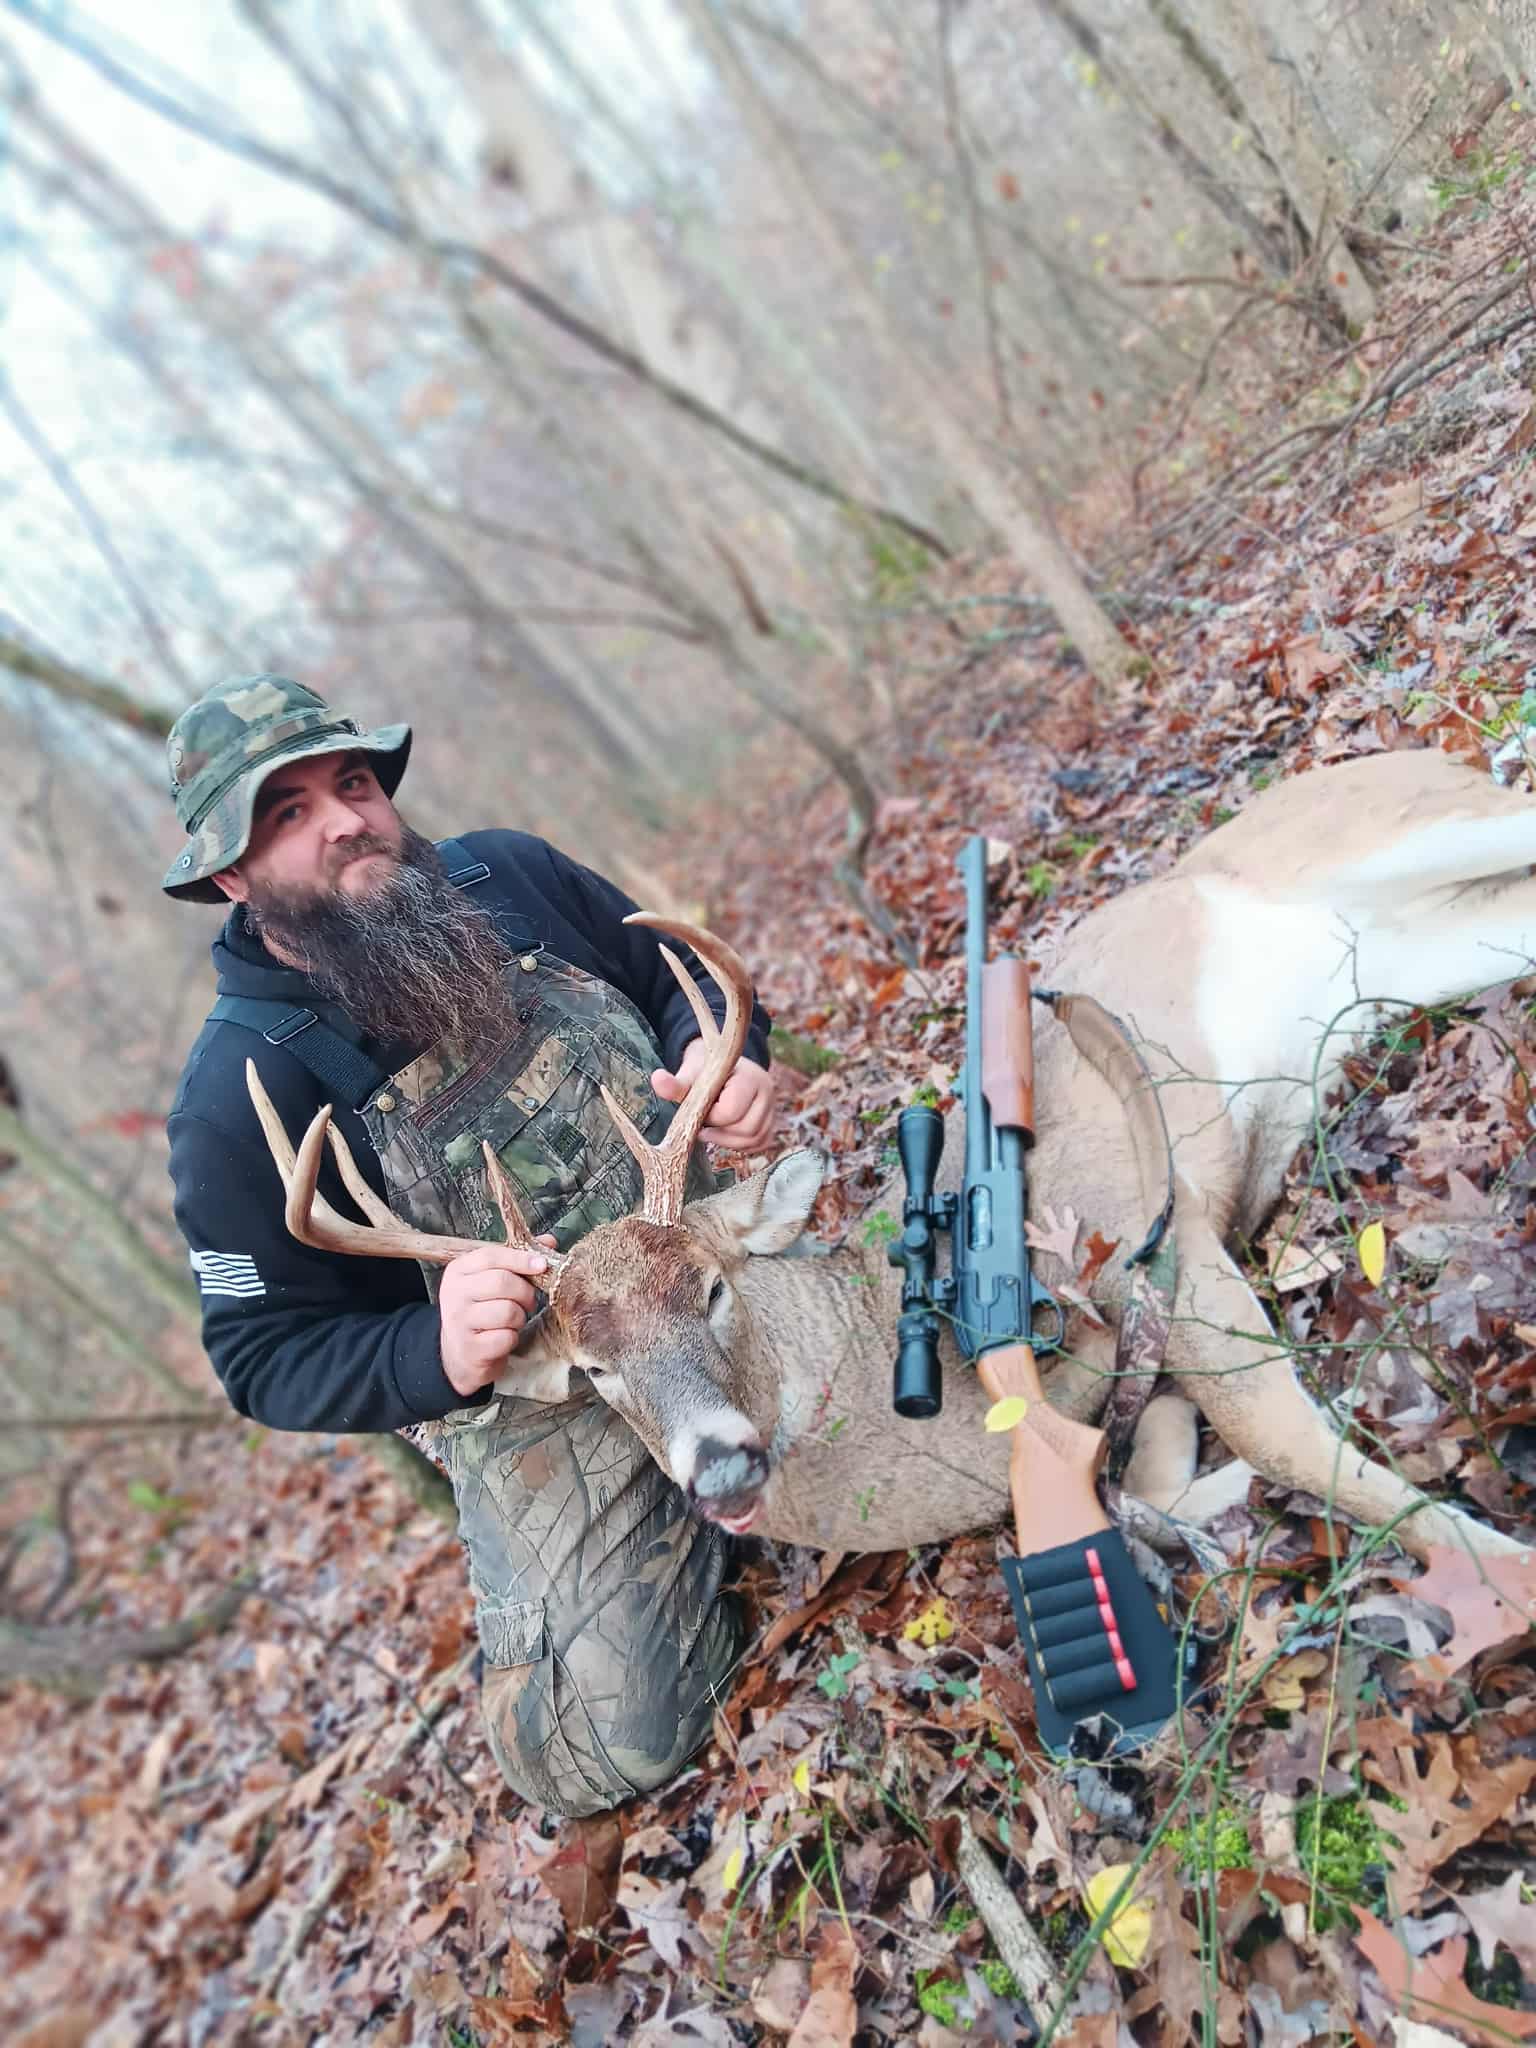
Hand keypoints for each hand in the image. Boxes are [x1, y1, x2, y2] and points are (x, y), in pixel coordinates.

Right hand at [437, 1236, 556, 1397]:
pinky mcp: (470, 1348)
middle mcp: (454, 1294)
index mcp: (458, 1271)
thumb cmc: (482, 1311)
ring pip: (507, 1311)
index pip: (490, 1256)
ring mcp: (459, 1322)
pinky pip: (506, 1337)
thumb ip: (518, 1260)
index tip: (542, 1265)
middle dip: (525, 1292)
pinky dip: (513, 1338)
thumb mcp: (492, 1281)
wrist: (460, 1353)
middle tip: (528, 1301)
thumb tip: (549, 1241)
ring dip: (520, 1317)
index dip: (520, 1259)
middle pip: (501, 1282)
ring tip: (513, 1320)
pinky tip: (504, 1337)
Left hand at [651, 1044, 775, 1150]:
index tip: (700, 1110)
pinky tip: (724, 1134)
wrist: (722, 1068)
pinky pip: (759, 1143)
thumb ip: (675, 1083)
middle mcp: (767, 1092)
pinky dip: (739, 1144)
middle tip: (703, 1123)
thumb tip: (657, 1079)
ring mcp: (773, 1109)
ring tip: (712, 1129)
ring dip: (728, 1141)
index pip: (731, 1112)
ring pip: (754, 1139)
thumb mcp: (689, 1075)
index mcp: (750, 1077)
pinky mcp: (771, 1123)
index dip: (711, 1117)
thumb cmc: (704, 1072)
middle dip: (720, 1131)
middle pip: (746, 1129)